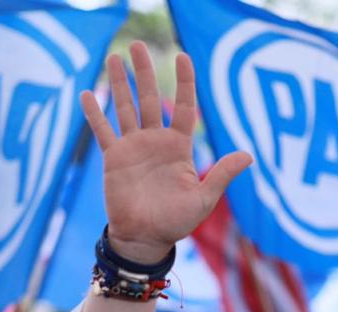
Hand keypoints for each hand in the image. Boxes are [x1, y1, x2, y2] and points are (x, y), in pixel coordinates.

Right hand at [81, 43, 249, 264]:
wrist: (146, 239)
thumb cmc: (176, 222)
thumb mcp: (204, 199)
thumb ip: (222, 174)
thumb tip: (248, 155)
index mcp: (178, 147)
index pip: (182, 107)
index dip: (183, 82)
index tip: (182, 56)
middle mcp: (155, 142)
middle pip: (148, 98)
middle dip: (144, 72)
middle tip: (138, 46)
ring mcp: (133, 148)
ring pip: (125, 108)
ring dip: (119, 83)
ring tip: (114, 57)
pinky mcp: (114, 159)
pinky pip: (103, 132)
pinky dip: (95, 114)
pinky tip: (88, 94)